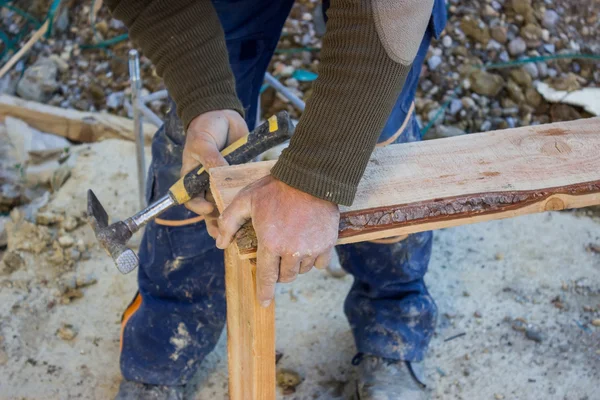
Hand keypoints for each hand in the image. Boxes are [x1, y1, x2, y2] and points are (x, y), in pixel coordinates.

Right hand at [181, 110, 248, 237]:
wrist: (223, 114)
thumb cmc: (205, 128)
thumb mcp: (203, 142)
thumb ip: (211, 158)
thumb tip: (220, 173)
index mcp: (193, 177)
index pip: (192, 199)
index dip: (199, 208)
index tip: (210, 210)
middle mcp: (208, 183)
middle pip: (211, 208)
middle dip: (218, 223)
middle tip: (226, 236)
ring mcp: (225, 180)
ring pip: (228, 202)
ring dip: (234, 215)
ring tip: (243, 229)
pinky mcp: (240, 175)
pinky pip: (244, 189)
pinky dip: (248, 198)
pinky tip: (256, 208)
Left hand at [216, 176, 339, 305]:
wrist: (310, 177)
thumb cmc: (275, 188)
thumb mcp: (246, 200)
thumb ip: (229, 222)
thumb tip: (220, 243)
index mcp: (271, 243)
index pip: (267, 277)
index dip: (264, 292)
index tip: (264, 302)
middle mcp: (292, 251)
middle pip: (286, 276)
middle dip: (280, 271)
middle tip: (277, 257)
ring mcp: (312, 249)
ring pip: (303, 270)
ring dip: (297, 264)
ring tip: (293, 247)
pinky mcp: (328, 244)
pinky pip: (321, 263)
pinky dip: (315, 259)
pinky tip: (309, 246)